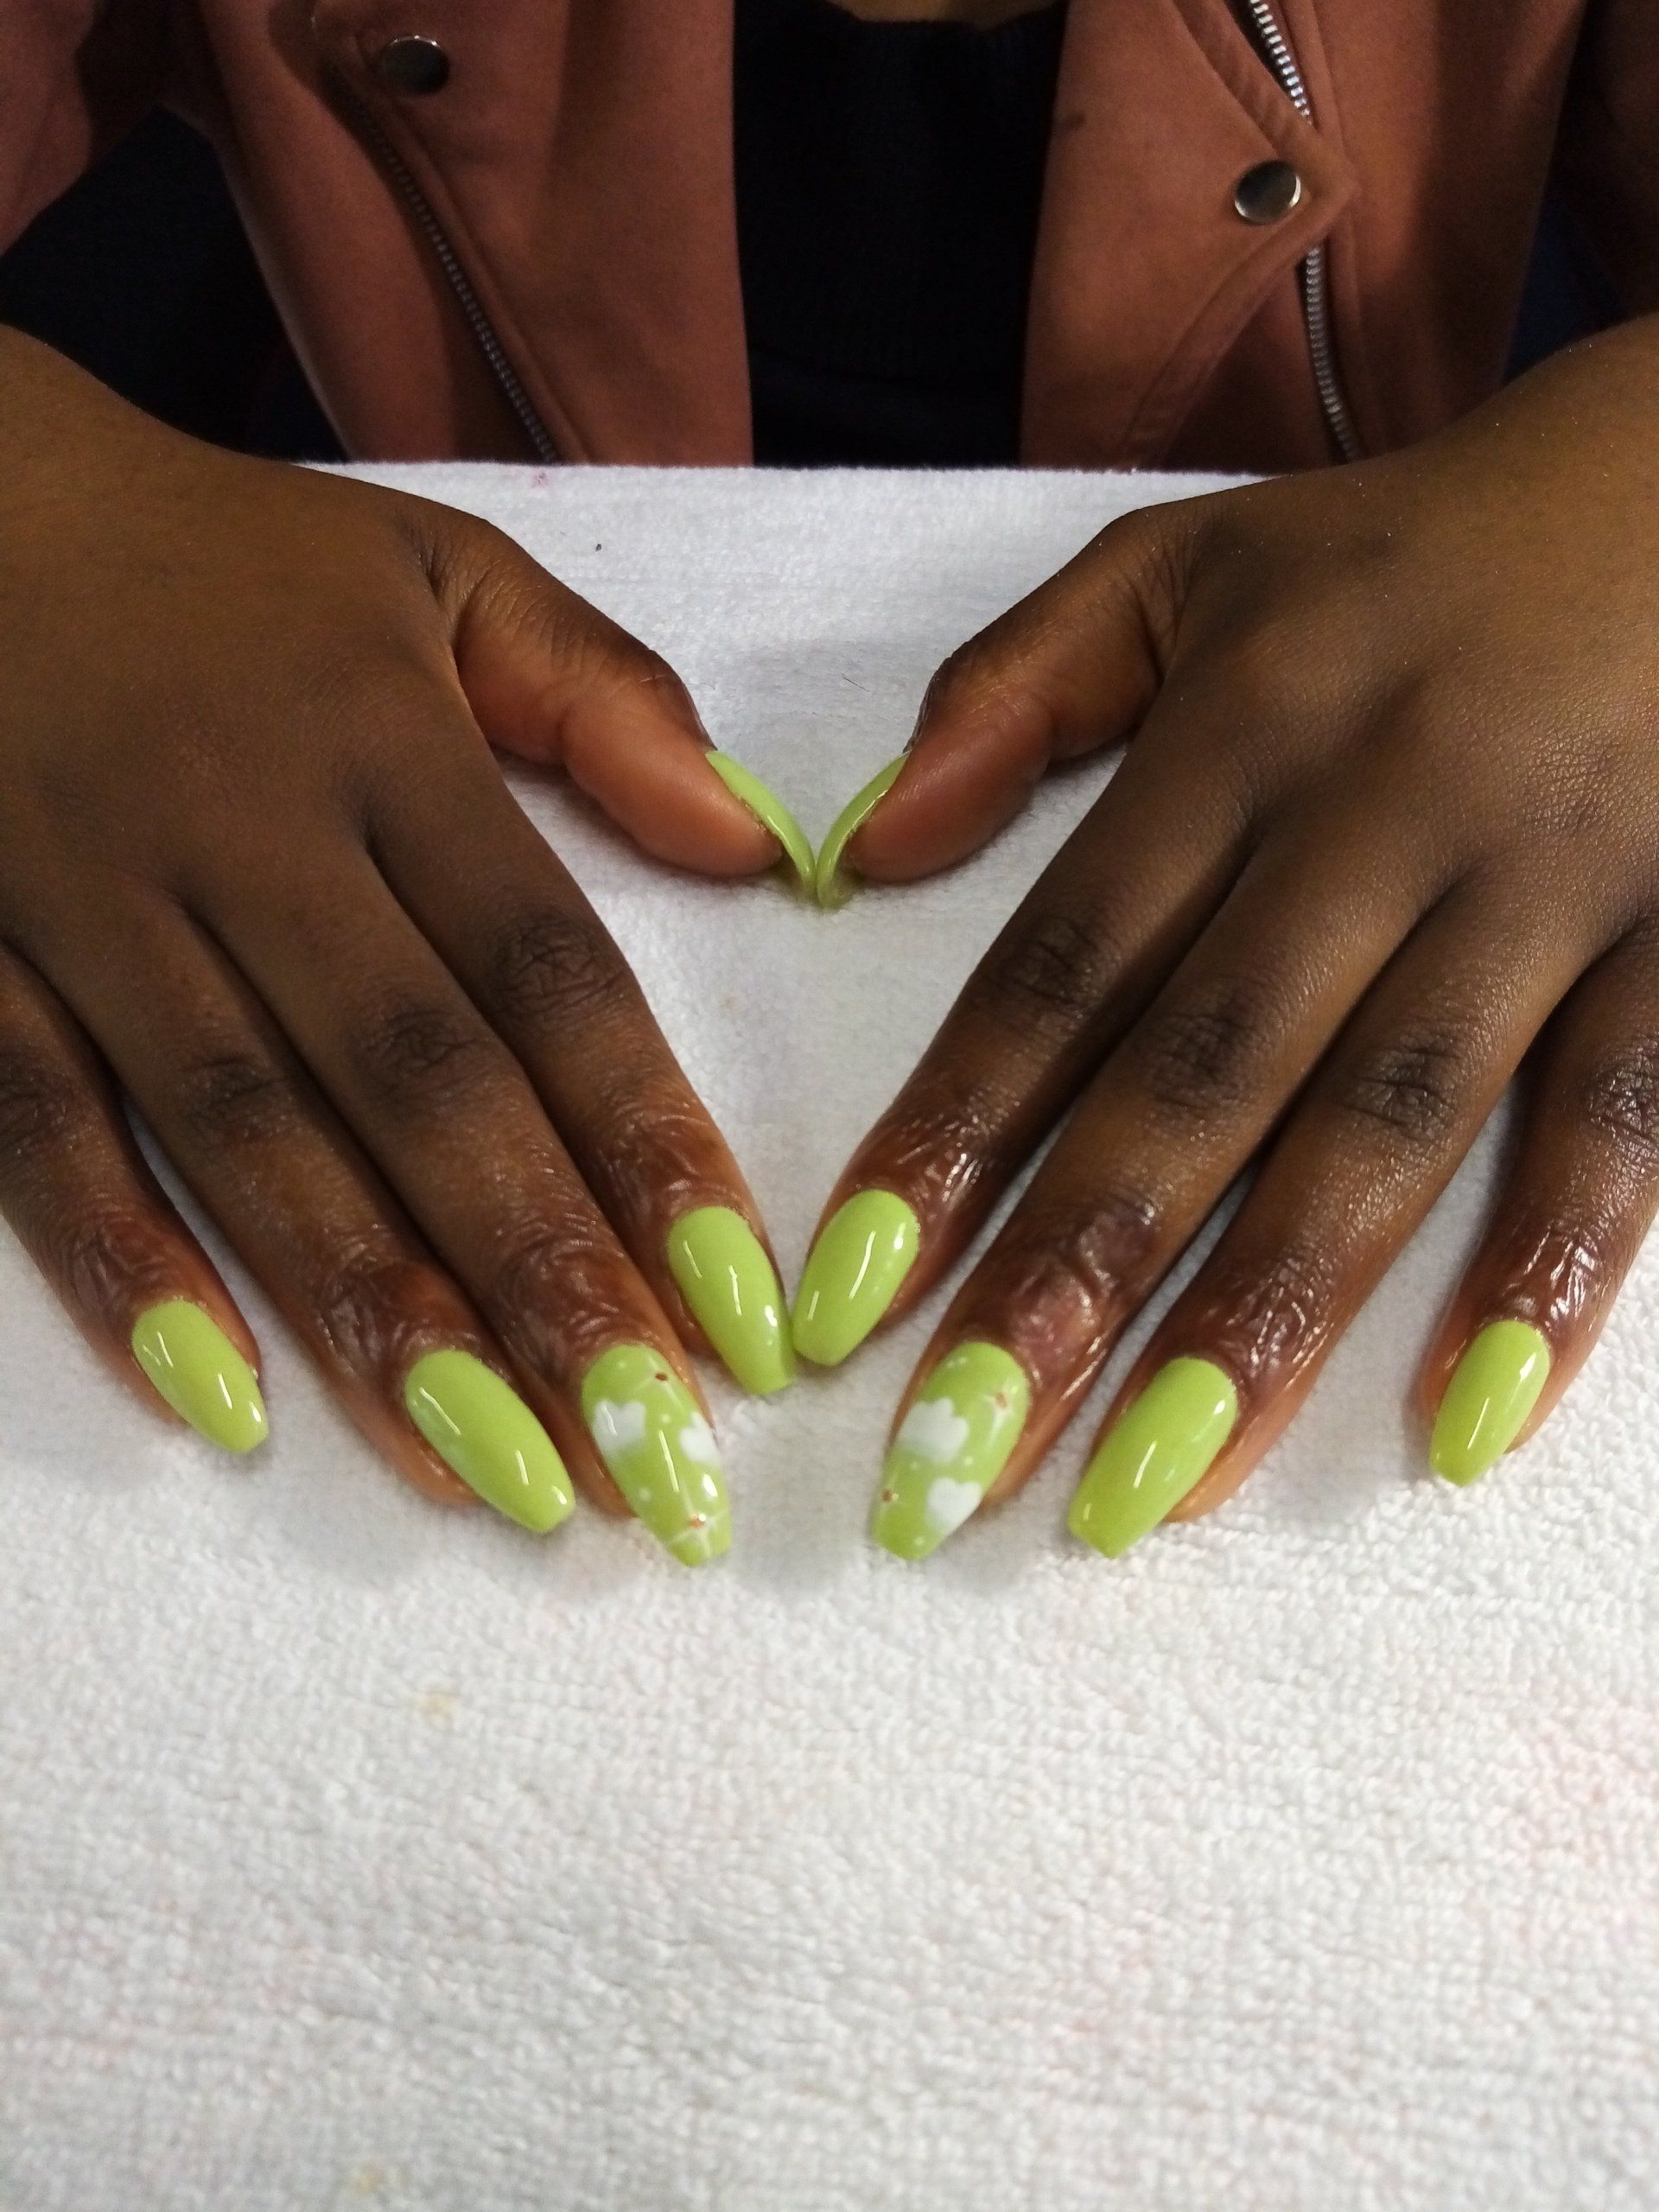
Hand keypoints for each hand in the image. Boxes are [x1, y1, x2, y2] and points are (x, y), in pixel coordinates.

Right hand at [0, 334, 808, 1562]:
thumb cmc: (224, 558)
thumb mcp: (437, 570)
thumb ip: (605, 697)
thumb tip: (766, 844)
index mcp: (384, 744)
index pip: (547, 972)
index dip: (649, 1143)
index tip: (747, 1310)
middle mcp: (245, 833)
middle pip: (416, 1082)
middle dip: (541, 1276)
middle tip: (647, 1458)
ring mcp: (89, 901)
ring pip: (243, 1133)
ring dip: (370, 1314)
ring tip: (491, 1478)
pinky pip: (33, 1123)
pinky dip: (117, 1260)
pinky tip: (223, 1402)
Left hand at [797, 318, 1658, 1559]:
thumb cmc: (1416, 551)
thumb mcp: (1195, 561)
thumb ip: (1016, 689)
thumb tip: (856, 851)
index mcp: (1241, 726)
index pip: (1060, 965)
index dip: (945, 1137)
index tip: (842, 1302)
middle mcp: (1380, 812)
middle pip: (1197, 1075)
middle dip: (1068, 1277)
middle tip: (951, 1469)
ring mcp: (1546, 881)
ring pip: (1386, 1125)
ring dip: (1261, 1318)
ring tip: (1144, 1494)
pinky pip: (1626, 1118)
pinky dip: (1552, 1267)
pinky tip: (1460, 1427)